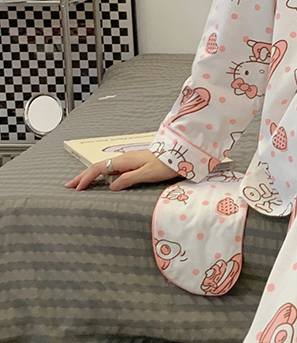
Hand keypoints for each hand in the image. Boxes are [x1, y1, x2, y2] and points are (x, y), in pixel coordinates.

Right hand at [64, 150, 179, 191]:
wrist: (181, 155)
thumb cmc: (167, 164)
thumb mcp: (147, 174)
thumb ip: (128, 179)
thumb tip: (111, 186)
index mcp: (125, 161)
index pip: (99, 168)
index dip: (86, 178)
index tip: (76, 188)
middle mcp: (125, 159)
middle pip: (99, 167)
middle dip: (83, 176)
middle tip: (69, 185)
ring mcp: (130, 161)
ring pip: (105, 168)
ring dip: (92, 175)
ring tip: (81, 184)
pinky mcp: (136, 163)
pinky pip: (114, 169)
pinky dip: (103, 175)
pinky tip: (103, 180)